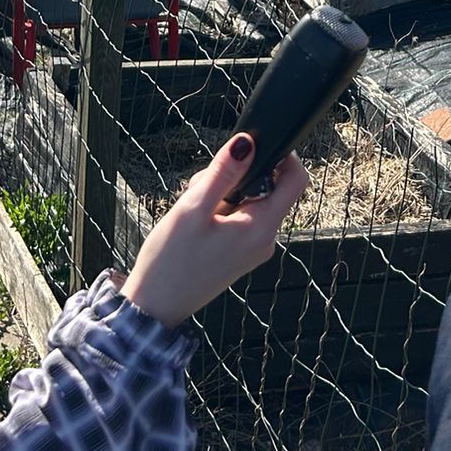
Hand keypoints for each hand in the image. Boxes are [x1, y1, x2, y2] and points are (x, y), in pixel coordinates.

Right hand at [120, 135, 308, 328]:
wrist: (154, 308)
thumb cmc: (170, 261)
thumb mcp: (192, 209)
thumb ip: (223, 173)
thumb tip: (247, 142)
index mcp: (261, 229)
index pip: (295, 180)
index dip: (281, 155)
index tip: (250, 147)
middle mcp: (265, 240)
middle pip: (269, 187)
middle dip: (238, 175)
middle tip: (203, 185)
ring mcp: (253, 249)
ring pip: (250, 201)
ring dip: (224, 193)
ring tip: (193, 207)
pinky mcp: (239, 254)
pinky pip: (240, 218)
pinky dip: (220, 209)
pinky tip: (196, 220)